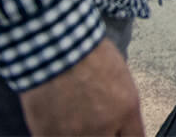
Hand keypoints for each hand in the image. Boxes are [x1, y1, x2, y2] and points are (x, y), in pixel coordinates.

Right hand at [20, 36, 143, 135]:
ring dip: (78, 133)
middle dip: (104, 133)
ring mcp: (77, 134)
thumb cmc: (86, 51)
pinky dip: (56, 132)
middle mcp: (105, 126)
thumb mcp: (118, 76)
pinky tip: (55, 120)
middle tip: (94, 123)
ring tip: (72, 117)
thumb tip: (118, 119)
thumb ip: (120, 105)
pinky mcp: (49, 134)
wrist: (55, 47)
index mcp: (126, 109)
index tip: (118, 133)